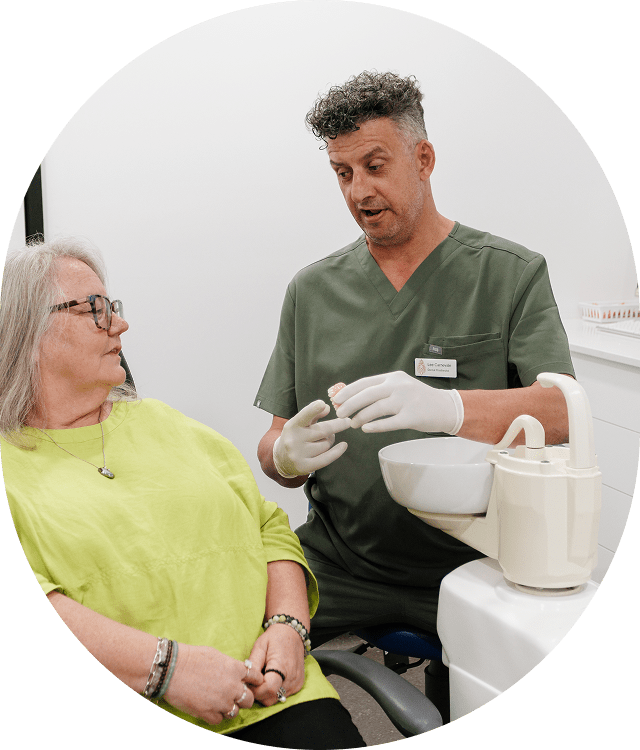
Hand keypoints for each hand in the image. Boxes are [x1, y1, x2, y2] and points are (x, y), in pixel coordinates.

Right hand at [163, 644, 261, 724]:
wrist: (172, 668)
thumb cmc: (192, 657)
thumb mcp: (216, 655)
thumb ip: (229, 666)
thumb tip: (234, 671)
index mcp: (235, 669)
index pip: (256, 677)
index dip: (253, 680)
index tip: (250, 682)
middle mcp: (232, 686)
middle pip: (249, 698)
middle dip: (243, 697)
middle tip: (234, 694)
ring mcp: (221, 702)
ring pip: (235, 712)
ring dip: (230, 707)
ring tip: (220, 702)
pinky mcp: (208, 713)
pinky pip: (220, 720)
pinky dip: (216, 715)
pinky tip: (209, 708)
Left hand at [248, 624, 305, 706]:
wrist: (293, 632)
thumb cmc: (275, 637)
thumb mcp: (260, 646)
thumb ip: (253, 665)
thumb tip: (245, 682)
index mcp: (282, 666)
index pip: (268, 689)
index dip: (255, 689)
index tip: (248, 681)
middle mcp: (292, 678)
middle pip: (270, 698)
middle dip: (258, 693)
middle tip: (254, 680)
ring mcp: (297, 683)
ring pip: (275, 699)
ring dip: (266, 693)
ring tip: (263, 677)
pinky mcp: (298, 685)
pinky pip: (282, 696)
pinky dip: (274, 691)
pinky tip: (272, 678)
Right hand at [273, 400, 350, 477]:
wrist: (281, 460)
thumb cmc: (295, 437)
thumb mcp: (300, 424)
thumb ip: (313, 414)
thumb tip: (327, 408)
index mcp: (292, 426)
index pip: (303, 416)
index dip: (313, 410)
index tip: (322, 404)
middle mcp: (293, 440)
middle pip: (322, 431)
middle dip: (337, 425)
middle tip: (347, 421)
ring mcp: (298, 454)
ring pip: (326, 444)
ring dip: (330, 440)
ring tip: (325, 439)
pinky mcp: (305, 466)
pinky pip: (326, 458)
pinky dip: (337, 451)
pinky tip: (344, 446)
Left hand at [333, 371, 463, 433]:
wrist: (447, 408)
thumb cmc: (419, 399)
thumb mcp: (401, 386)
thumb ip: (381, 390)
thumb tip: (353, 398)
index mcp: (393, 377)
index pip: (365, 382)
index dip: (349, 391)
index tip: (336, 399)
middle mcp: (399, 386)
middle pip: (367, 394)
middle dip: (350, 404)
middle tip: (339, 413)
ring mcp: (406, 401)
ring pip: (376, 409)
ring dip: (360, 417)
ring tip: (352, 423)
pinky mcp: (412, 417)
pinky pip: (389, 423)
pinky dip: (375, 426)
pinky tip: (366, 429)